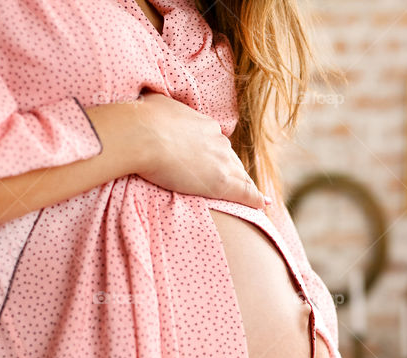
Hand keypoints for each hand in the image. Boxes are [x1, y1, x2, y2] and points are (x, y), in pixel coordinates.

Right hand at [120, 91, 267, 208]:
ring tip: (254, 197)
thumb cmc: (142, 119)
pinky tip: (263, 204)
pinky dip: (255, 198)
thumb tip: (154, 108)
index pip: (217, 144)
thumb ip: (163, 111)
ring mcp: (222, 161)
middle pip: (231, 160)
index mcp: (205, 125)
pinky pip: (245, 192)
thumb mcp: (156, 104)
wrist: (144, 134)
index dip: (217, 154)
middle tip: (239, 182)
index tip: (217, 161)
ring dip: (246, 185)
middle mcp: (218, 142)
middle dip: (235, 170)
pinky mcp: (221, 181)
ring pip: (240, 176)